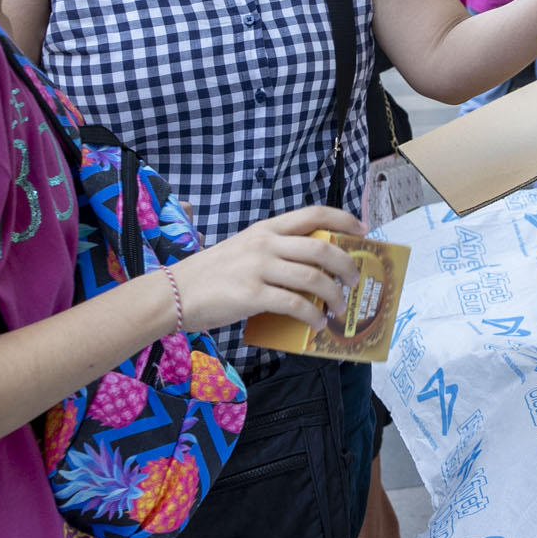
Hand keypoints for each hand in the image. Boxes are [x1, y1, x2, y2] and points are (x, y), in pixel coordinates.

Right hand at [171, 206, 362, 333]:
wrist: (173, 293)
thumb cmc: (211, 274)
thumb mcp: (244, 249)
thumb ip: (274, 251)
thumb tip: (313, 268)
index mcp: (265, 229)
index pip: (313, 213)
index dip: (343, 220)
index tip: (363, 230)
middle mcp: (265, 244)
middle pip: (322, 248)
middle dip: (347, 265)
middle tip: (356, 279)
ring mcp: (258, 268)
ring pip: (314, 278)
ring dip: (335, 295)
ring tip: (341, 307)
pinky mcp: (252, 295)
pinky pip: (295, 304)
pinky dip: (313, 315)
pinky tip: (318, 323)